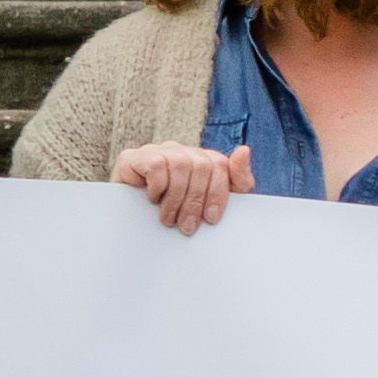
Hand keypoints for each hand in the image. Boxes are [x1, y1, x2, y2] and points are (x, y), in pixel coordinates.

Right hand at [112, 139, 250, 236]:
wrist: (132, 227)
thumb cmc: (177, 217)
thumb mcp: (213, 205)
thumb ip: (238, 180)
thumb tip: (244, 150)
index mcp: (200, 160)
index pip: (219, 164)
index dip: (218, 193)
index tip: (211, 219)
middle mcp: (180, 152)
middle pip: (201, 166)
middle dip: (196, 201)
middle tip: (187, 227)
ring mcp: (156, 151)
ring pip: (180, 164)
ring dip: (176, 198)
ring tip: (169, 220)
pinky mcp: (133, 157)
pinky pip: (156, 164)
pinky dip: (158, 186)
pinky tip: (153, 200)